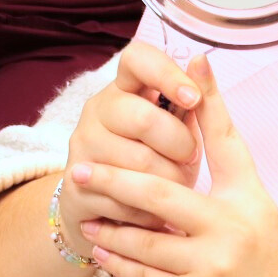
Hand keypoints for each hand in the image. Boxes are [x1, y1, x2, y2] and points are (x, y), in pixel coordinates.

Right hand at [60, 41, 204, 246]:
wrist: (111, 217)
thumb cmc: (157, 163)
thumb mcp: (178, 131)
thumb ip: (190, 103)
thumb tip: (201, 62)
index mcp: (124, 88)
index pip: (137, 59)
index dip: (167, 74)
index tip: (194, 98)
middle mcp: (97, 110)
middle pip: (144, 118)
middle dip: (180, 145)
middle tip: (191, 159)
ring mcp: (82, 146)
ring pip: (139, 163)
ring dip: (170, 182)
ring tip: (177, 188)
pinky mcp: (76, 185)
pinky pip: (126, 199)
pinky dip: (150, 212)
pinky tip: (153, 212)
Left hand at [73, 55, 277, 276]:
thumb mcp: (263, 228)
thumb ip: (230, 190)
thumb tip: (191, 144)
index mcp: (253, 203)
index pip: (227, 140)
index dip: (209, 98)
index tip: (192, 60)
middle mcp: (234, 229)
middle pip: (160, 189)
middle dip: (114, 177)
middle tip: (81, 167)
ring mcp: (211, 268)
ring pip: (142, 236)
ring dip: (109, 225)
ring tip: (88, 212)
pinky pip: (140, 275)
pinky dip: (117, 261)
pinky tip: (102, 250)